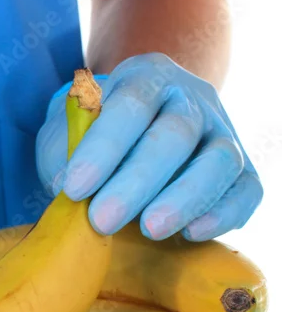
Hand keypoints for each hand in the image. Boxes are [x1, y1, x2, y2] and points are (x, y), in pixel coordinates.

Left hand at [36, 53, 261, 239]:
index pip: (130, 104)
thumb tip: (66, 184)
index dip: (103, 147)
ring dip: (184, 199)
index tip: (74, 188)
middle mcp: (191, 98)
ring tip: (149, 230)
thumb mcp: (67, 130)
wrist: (135, 138)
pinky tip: (191, 234)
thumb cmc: (93, 137)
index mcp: (145, 77)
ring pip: (220, 160)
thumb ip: (63, 148)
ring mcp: (223, 131)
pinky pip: (248, 189)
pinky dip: (223, 213)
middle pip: (176, 133)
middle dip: (137, 181)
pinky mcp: (242, 169)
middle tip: (102, 220)